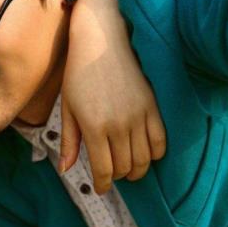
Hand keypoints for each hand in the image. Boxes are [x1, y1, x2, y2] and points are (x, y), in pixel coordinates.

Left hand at [60, 0, 165, 192]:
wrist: (102, 39)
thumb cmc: (78, 72)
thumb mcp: (68, 107)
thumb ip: (70, 140)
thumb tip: (66, 169)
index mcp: (93, 127)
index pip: (104, 169)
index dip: (103, 183)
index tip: (101, 187)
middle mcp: (118, 125)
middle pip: (125, 167)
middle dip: (118, 176)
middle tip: (112, 174)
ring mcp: (139, 116)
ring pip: (145, 159)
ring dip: (137, 169)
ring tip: (129, 168)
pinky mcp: (153, 106)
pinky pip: (161, 141)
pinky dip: (155, 153)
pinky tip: (146, 152)